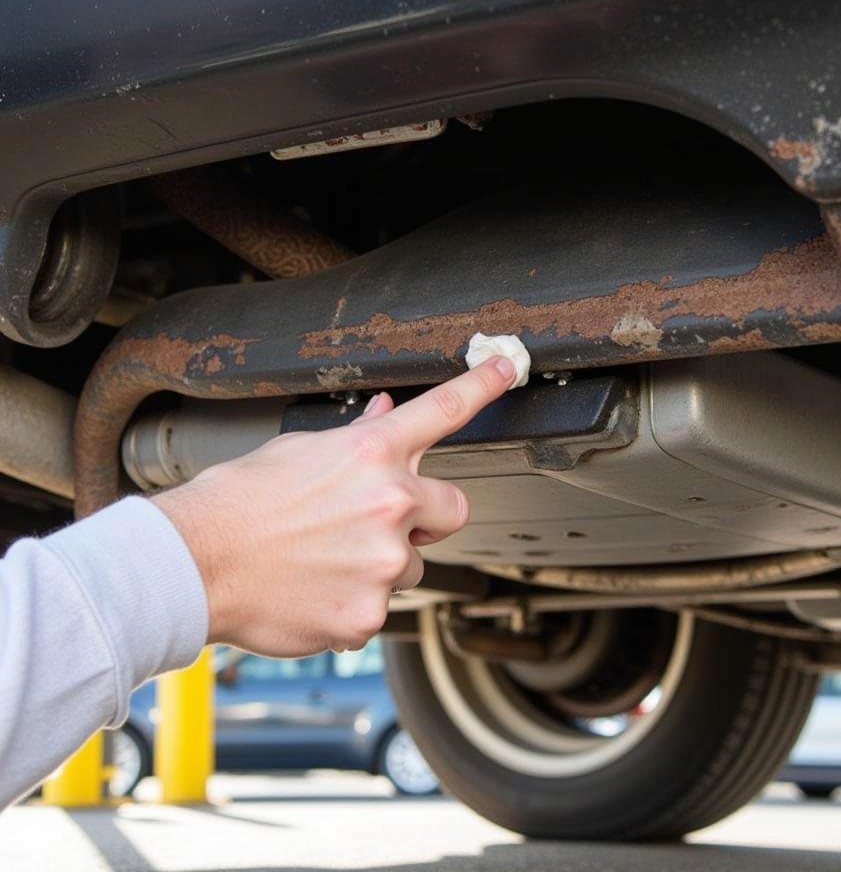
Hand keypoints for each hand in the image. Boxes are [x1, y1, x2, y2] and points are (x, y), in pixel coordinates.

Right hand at [152, 356, 517, 655]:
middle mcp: (390, 504)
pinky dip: (353, 602)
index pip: (443, 410)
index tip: (504, 368)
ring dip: (381, 563)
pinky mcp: (368, 613)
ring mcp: (383, 563)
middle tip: (380, 522)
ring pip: (411, 564)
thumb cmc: (238, 502)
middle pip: (454, 509)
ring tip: (322, 559)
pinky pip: (379, 607)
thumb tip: (384, 413)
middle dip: (427, 516)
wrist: (193, 565)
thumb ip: (356, 438)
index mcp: (372, 453)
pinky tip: (312, 588)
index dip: (482, 385)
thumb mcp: (299, 451)